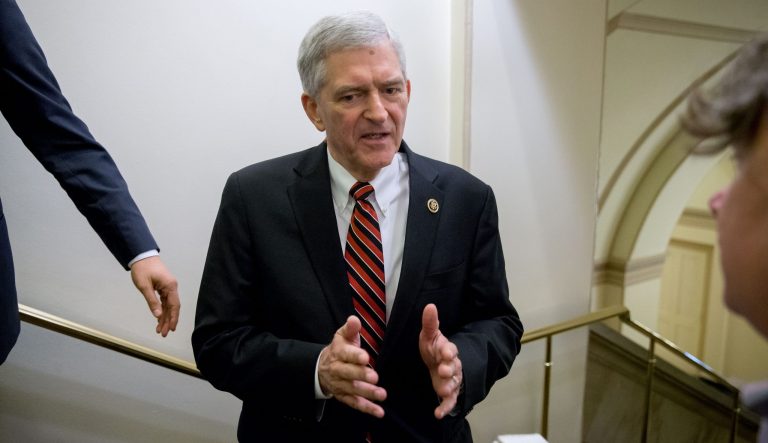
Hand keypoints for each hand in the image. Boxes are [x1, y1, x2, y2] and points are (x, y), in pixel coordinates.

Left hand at [130, 255, 179, 336]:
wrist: (142, 256)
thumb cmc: (143, 269)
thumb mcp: (145, 286)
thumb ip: (152, 301)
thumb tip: (157, 315)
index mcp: (170, 286)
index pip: (174, 306)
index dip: (173, 318)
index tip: (170, 329)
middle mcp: (172, 287)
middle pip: (172, 307)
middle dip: (168, 321)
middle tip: (163, 333)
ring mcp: (168, 287)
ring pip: (168, 305)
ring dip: (164, 317)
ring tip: (159, 329)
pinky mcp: (164, 286)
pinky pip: (165, 301)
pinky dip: (162, 310)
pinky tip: (159, 318)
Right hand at [318, 316, 386, 417]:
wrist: (321, 368)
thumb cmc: (339, 349)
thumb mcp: (342, 336)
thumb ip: (350, 328)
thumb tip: (355, 319)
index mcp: (338, 353)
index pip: (346, 355)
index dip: (355, 356)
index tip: (365, 357)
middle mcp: (337, 370)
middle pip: (348, 374)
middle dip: (361, 376)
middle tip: (374, 377)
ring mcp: (340, 385)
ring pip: (353, 390)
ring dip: (367, 393)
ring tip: (382, 394)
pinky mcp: (344, 397)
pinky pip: (355, 403)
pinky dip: (367, 408)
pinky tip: (379, 412)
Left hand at [419, 303, 462, 418]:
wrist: (437, 362)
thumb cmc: (433, 348)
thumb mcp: (429, 335)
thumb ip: (430, 323)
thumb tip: (430, 305)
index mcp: (447, 350)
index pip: (450, 349)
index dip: (448, 350)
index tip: (445, 351)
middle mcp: (452, 365)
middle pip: (454, 367)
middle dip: (449, 369)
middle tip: (443, 371)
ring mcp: (452, 379)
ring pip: (454, 383)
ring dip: (449, 387)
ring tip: (443, 391)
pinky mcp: (449, 392)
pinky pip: (450, 401)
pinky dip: (445, 407)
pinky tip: (438, 414)